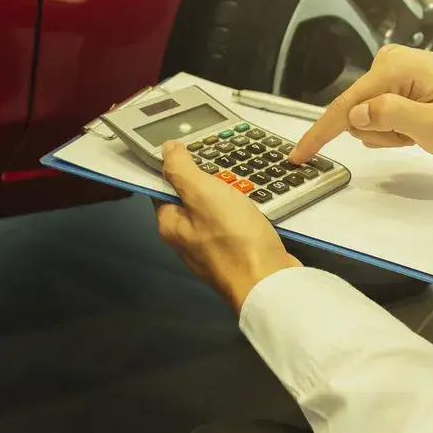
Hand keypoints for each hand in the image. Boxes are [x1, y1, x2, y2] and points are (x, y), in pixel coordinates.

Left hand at [155, 140, 300, 309]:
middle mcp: (185, 240)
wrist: (269, 282)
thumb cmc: (233, 238)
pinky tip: (254, 206)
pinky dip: (242, 213)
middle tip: (224, 168)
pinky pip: (233, 225)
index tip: (194, 152)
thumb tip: (167, 149)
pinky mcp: (234, 255)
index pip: (163, 188)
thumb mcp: (202, 193)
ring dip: (227, 196)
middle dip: (206, 181)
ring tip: (243, 184)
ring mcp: (210, 251)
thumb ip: (181, 169)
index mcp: (170, 225)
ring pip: (214, 212)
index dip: (175, 167)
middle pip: (189, 199)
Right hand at [290, 45, 432, 162]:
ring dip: (392, 132)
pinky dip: (398, 126)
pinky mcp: (401, 78)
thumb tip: (354, 115)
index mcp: (392, 70)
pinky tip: (423, 123)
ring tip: (424, 130)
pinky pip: (382, 112)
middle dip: (382, 134)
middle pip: (358, 115)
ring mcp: (394, 69)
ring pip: (370, 118)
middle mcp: (387, 62)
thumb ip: (390, 118)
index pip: (344, 108)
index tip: (297, 157)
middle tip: (416, 137)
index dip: (319, 136)